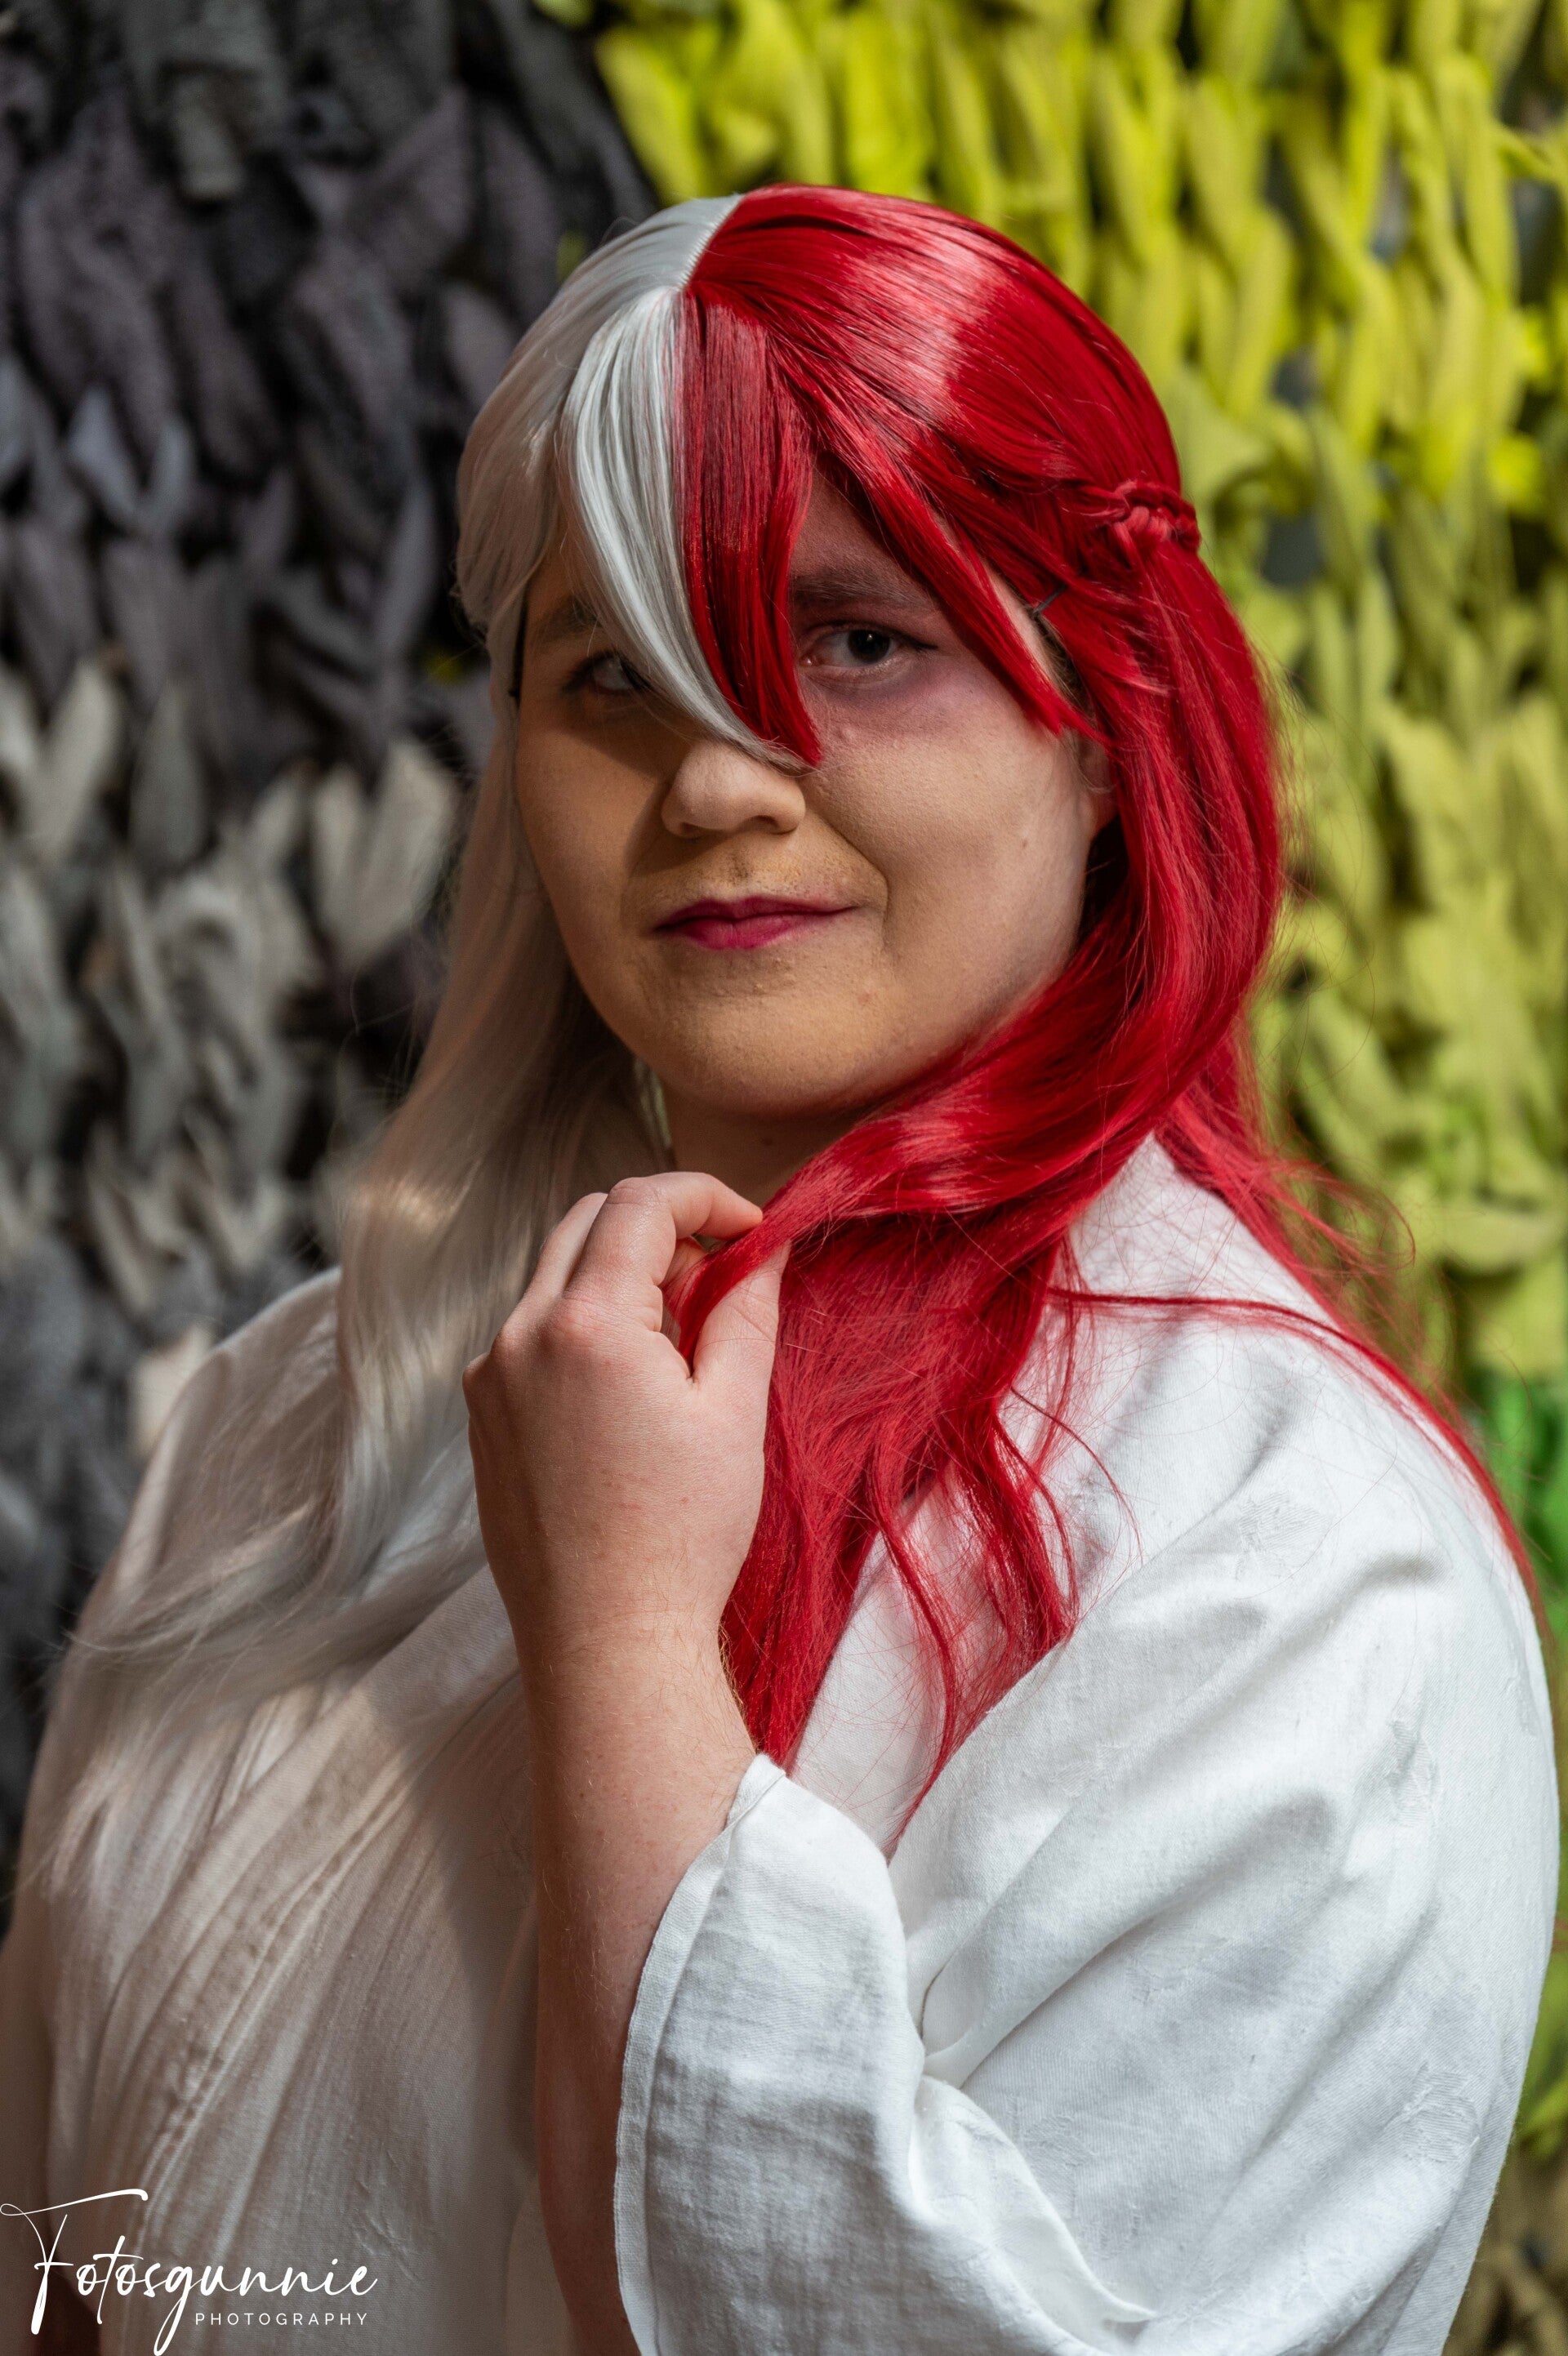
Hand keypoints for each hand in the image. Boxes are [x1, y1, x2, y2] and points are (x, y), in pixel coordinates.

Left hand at [462, 1172, 786, 1685]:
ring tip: (682, 1342)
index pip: (640, 1202)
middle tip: (718, 1277)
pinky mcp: (482, 1418)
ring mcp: (489, 1378)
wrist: (606, 1642)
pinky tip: (633, 1389)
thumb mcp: (734, 1412)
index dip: (706, 1197)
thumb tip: (761, 1251)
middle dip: (659, 1226)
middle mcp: (518, 1336)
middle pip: (587, 1221)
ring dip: (620, 1277)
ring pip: (555, 1275)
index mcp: (586, 1324)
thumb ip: (745, 1311)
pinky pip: (531, 1334)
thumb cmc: (682, 1535)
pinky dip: (584, 1326)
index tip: (751, 1230)